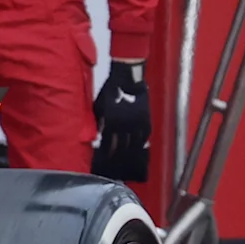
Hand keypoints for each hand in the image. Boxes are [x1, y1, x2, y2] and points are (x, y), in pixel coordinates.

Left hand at [90, 60, 150, 183]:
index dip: (107, 153)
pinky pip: (146, 135)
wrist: (127, 79)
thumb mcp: (99, 106)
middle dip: (119, 156)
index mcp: (112, 122)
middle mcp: (125, 125)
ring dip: (131, 152)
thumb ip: (99, 122)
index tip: (105, 159)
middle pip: (123, 147)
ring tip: (129, 160)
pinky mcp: (146, 119)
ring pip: (135, 143)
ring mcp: (137, 123)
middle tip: (116, 164)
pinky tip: (139, 147)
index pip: (109, 144)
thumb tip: (98, 135)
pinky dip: (142, 142)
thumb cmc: (110, 91)